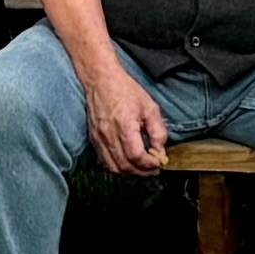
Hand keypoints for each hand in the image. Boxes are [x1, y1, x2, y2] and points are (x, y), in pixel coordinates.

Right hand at [84, 61, 172, 175]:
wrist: (101, 81)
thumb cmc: (124, 90)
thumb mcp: (150, 107)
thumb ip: (158, 131)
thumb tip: (161, 150)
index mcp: (124, 126)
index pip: (137, 156)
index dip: (150, 164)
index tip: (159, 162)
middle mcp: (109, 135)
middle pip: (125, 166)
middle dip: (142, 172)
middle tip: (153, 169)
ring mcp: (99, 139)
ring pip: (113, 168)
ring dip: (129, 173)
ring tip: (142, 168)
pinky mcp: (94, 140)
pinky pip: (104, 162)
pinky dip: (117, 167)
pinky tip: (127, 163)